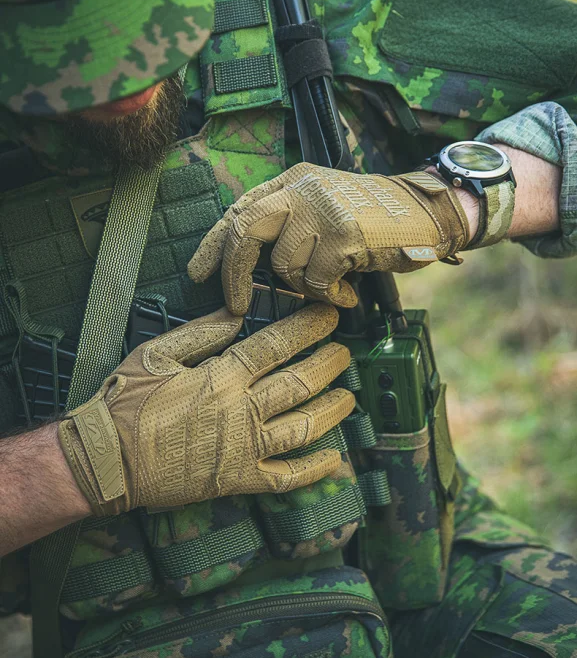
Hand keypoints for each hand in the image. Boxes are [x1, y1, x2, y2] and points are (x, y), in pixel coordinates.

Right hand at [58, 304, 353, 515]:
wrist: (108, 459)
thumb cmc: (128, 401)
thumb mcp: (158, 353)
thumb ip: (202, 333)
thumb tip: (238, 313)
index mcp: (223, 376)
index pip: (277, 345)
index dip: (308, 327)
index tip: (330, 316)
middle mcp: (241, 410)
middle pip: (300, 383)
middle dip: (330, 364)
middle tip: (346, 353)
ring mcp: (244, 448)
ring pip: (303, 428)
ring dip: (333, 411)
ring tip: (350, 397)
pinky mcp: (238, 479)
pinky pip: (286, 478)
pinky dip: (314, 470)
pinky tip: (335, 458)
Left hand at [188, 163, 469, 313]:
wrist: (426, 211)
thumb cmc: (372, 219)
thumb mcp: (324, 208)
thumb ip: (290, 226)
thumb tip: (251, 268)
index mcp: (292, 181)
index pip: (240, 210)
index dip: (214, 244)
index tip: (197, 273)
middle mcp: (302, 189)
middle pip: (246, 230)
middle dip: (234, 273)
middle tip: (236, 306)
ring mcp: (322, 209)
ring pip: (284, 265)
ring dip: (304, 288)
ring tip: (330, 288)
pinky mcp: (343, 232)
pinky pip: (317, 280)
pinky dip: (330, 296)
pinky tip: (347, 294)